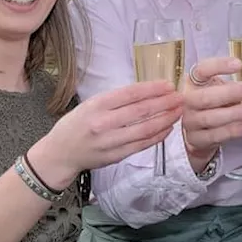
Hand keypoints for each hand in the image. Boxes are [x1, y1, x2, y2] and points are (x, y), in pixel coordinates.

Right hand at [27, 80, 182, 189]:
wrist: (60, 153)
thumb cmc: (76, 125)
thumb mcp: (90, 104)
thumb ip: (115, 100)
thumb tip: (146, 92)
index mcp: (97, 105)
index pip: (130, 94)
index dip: (152, 89)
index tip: (168, 85)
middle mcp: (104, 123)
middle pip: (141, 111)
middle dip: (164, 103)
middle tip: (180, 97)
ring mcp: (111, 141)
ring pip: (145, 129)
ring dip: (165, 120)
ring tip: (178, 111)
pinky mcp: (116, 156)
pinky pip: (142, 145)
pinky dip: (157, 136)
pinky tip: (167, 128)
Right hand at [181, 57, 241, 169]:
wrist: (199, 133)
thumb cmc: (214, 105)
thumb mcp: (225, 90)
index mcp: (194, 82)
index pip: (202, 70)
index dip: (219, 66)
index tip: (238, 64)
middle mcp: (188, 100)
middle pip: (206, 96)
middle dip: (231, 92)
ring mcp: (190, 121)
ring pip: (210, 118)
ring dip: (234, 113)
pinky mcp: (196, 139)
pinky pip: (214, 135)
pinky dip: (231, 130)